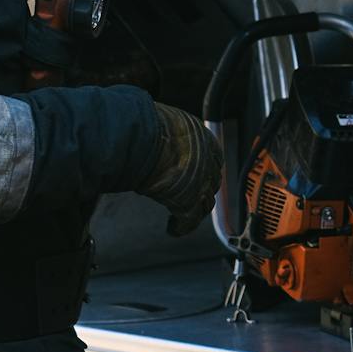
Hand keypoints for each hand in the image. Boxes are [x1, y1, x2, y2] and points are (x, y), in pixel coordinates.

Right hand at [139, 103, 223, 236]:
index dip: (204, 167)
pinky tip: (173, 229)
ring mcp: (200, 181)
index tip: (196, 173)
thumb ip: (165, 132)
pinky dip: (181, 227)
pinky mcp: (188, 201)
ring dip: (195, 208)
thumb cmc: (145, 125)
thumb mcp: (162, 122)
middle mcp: (206, 159)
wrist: (141, 137)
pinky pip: (190, 220)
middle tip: (190, 194)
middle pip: (211, 179)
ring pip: (205, 201)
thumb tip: (152, 130)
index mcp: (202, 136)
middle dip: (202, 187)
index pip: (211, 156)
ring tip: (181, 214)